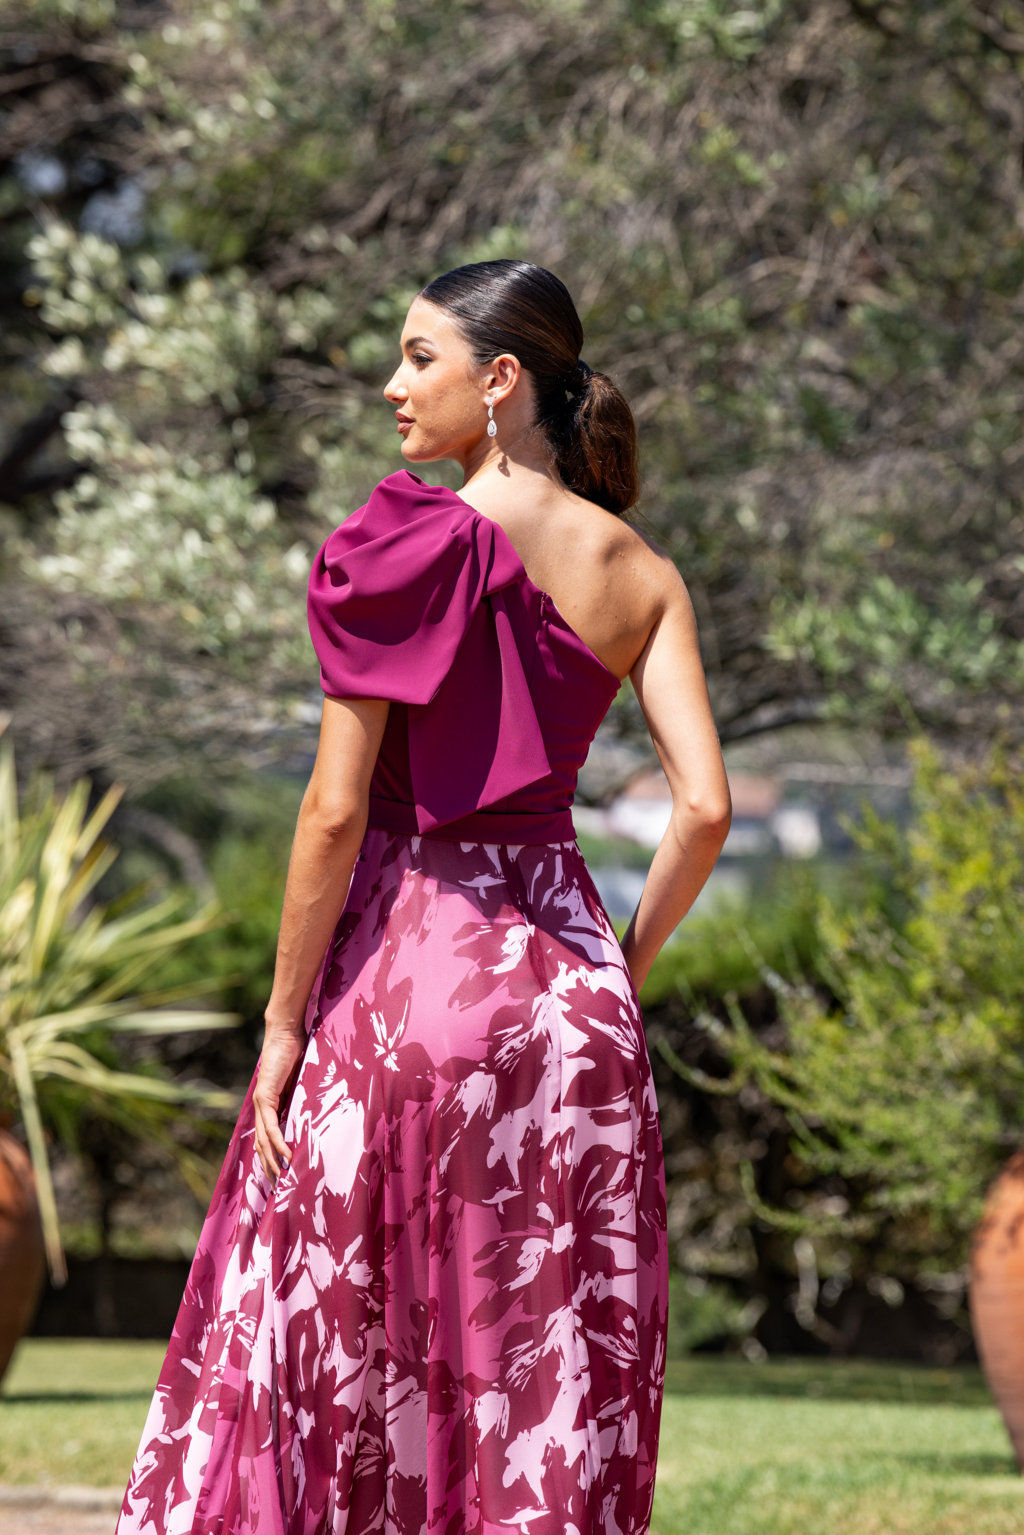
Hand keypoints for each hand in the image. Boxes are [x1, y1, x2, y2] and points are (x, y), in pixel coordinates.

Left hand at [253, 1025, 305, 1182]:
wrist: (287, 1033)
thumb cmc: (298, 1054)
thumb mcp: (303, 1084)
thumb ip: (305, 1099)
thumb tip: (320, 1113)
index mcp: (271, 1107)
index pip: (268, 1139)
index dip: (272, 1159)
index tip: (280, 1177)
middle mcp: (262, 1108)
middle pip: (262, 1146)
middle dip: (269, 1168)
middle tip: (278, 1189)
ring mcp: (262, 1104)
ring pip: (264, 1141)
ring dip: (272, 1161)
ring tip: (281, 1179)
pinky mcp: (265, 1097)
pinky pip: (271, 1127)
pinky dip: (278, 1143)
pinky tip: (285, 1157)